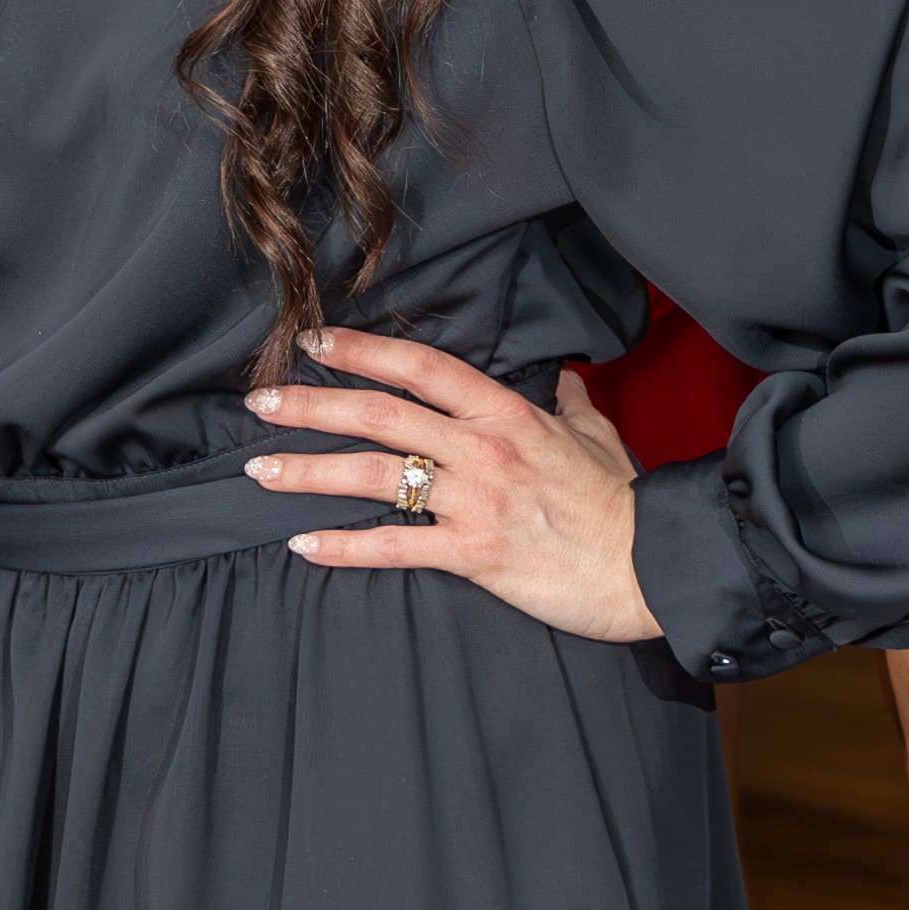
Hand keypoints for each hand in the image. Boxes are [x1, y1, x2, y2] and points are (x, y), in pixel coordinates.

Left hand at [245, 326, 654, 643]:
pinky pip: (396, 549)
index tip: (316, 342)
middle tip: (261, 400)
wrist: (647, 567)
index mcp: (507, 414)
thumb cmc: (621, 502)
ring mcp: (475, 503)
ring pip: (376, 477)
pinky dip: (345, 547)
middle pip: (382, 415)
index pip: (422, 368)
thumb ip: (568, 405)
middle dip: (314, 405)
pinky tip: (304, 545)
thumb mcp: (595, 436)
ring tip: (261, 470)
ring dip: (311, 471)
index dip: (365, 351)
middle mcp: (483, 450)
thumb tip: (564, 383)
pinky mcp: (474, 557)